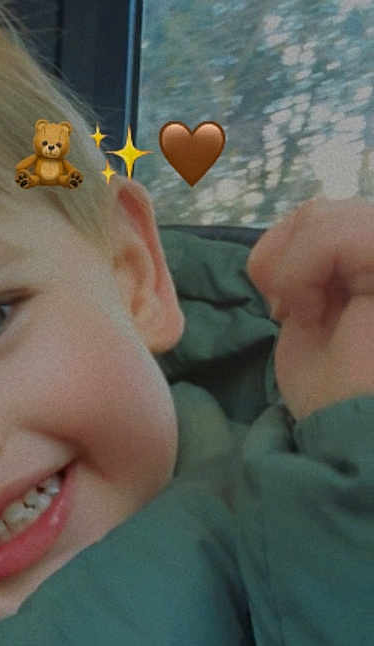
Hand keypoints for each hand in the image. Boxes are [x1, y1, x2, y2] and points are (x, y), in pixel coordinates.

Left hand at [246, 197, 373, 419]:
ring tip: (301, 313)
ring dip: (292, 267)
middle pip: (327, 208)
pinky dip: (302, 270)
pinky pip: (338, 234)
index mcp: (369, 270)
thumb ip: (318, 262)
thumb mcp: (315, 312)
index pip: (330, 214)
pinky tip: (307, 311)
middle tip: (283, 308)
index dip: (286, 246)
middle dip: (282, 254)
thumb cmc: (335, 391)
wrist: (350, 437)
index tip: (281, 303)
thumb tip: (308, 219)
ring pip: (329, 212)